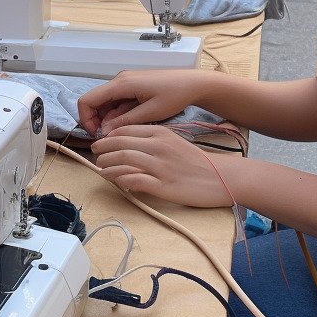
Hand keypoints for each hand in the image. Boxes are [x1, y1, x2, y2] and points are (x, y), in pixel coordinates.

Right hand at [78, 69, 206, 136]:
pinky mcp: (131, 86)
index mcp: (121, 84)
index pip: (87, 100)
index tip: (97, 135)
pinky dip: (116, 114)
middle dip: (96, 121)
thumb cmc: (175, 95)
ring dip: (107, 119)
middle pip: (94, 101)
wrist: (193, 83)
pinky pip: (116, 101)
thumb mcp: (150, 113)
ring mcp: (125, 83)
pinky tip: (129, 123)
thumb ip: (125, 122)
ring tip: (122, 132)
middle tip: (108, 137)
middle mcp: (119, 80)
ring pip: (104, 103)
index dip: (86, 119)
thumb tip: (104, 131)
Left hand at [91, 125, 233, 206]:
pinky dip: (122, 180)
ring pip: (124, 161)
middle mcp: (158, 147)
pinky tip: (117, 182)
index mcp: (160, 134)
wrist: (221, 177)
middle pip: (120, 144)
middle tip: (95, 156)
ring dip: (107, 165)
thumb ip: (151, 141)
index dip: (108, 137)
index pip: (126, 131)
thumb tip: (127, 147)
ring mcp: (160, 166)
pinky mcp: (163, 185)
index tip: (99, 143)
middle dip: (102, 150)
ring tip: (101, 169)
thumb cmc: (196, 161)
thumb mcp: (173, 142)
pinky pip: (135, 180)